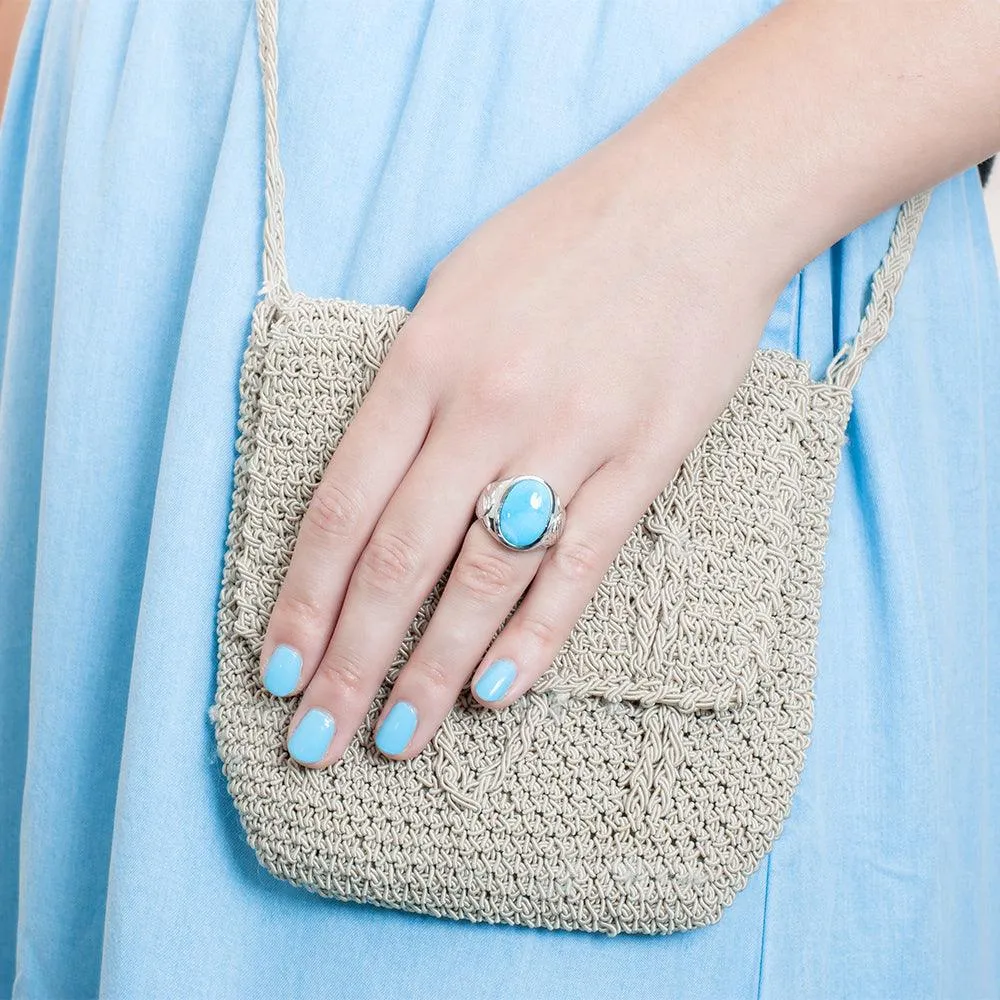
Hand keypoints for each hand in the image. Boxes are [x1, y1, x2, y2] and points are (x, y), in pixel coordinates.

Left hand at [257, 133, 777, 766]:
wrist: (697, 200)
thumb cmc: (566, 238)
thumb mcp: (456, 286)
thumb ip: (412, 386)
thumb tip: (379, 487)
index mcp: (425, 358)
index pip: (343, 505)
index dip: (303, 596)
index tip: (279, 667)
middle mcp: (486, 406)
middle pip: (399, 559)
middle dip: (350, 660)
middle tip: (316, 738)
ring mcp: (569, 436)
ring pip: (483, 576)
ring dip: (434, 669)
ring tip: (396, 738)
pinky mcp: (643, 458)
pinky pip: (580, 563)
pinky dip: (536, 634)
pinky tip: (497, 691)